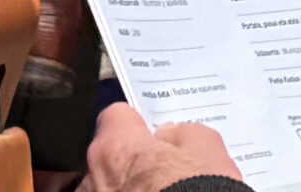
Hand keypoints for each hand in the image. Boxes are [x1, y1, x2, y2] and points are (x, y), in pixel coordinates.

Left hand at [88, 102, 244, 191]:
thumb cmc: (196, 191)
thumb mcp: (207, 151)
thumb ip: (184, 134)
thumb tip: (171, 135)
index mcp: (115, 146)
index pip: (116, 117)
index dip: (137, 126)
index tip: (153, 138)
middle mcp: (93, 178)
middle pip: (107, 158)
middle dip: (128, 165)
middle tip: (157, 176)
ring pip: (105, 189)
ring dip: (122, 191)